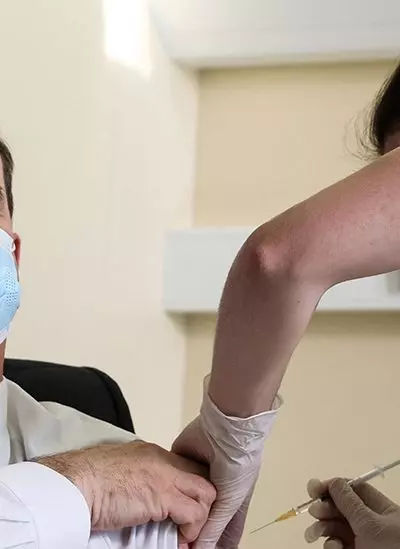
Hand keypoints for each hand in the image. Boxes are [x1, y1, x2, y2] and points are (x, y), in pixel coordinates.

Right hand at [37, 440, 215, 543]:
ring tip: (187, 535)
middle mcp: (163, 460)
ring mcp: (166, 477)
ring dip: (200, 518)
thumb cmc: (86, 479)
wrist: (74, 483)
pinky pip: (194, 513)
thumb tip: (145, 498)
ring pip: (207, 493)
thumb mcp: (119, 469)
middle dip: (203, 501)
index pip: (187, 466)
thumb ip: (139, 476)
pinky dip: (192, 530)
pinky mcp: (163, 496)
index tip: (187, 510)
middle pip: (203, 475)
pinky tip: (180, 540)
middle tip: (193, 524)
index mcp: (152, 453)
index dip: (191, 489)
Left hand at [172, 376, 279, 548]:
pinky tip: (152, 500)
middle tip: (178, 544)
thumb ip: (213, 528)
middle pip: (199, 516)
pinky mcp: (180, 462)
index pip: (220, 530)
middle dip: (189, 529)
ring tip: (160, 527)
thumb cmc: (238, 463)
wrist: (226, 430)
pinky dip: (162, 488)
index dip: (213, 543)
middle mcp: (212, 489)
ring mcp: (195, 475)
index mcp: (229, 500)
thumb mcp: (229, 503)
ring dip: (172, 511)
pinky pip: (168, 479)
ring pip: (181, 499)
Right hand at [305, 477, 399, 548]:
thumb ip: (349, 502)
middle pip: (341, 507)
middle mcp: (370, 523)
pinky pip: (336, 545)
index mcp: (381, 510)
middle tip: (314, 512)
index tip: (314, 488)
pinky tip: (333, 548)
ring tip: (314, 534)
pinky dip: (330, 545)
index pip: (354, 489)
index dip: (334, 486)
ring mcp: (361, 541)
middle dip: (324, 508)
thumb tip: (333, 483)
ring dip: (321, 527)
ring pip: (335, 527)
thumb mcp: (370, 524)